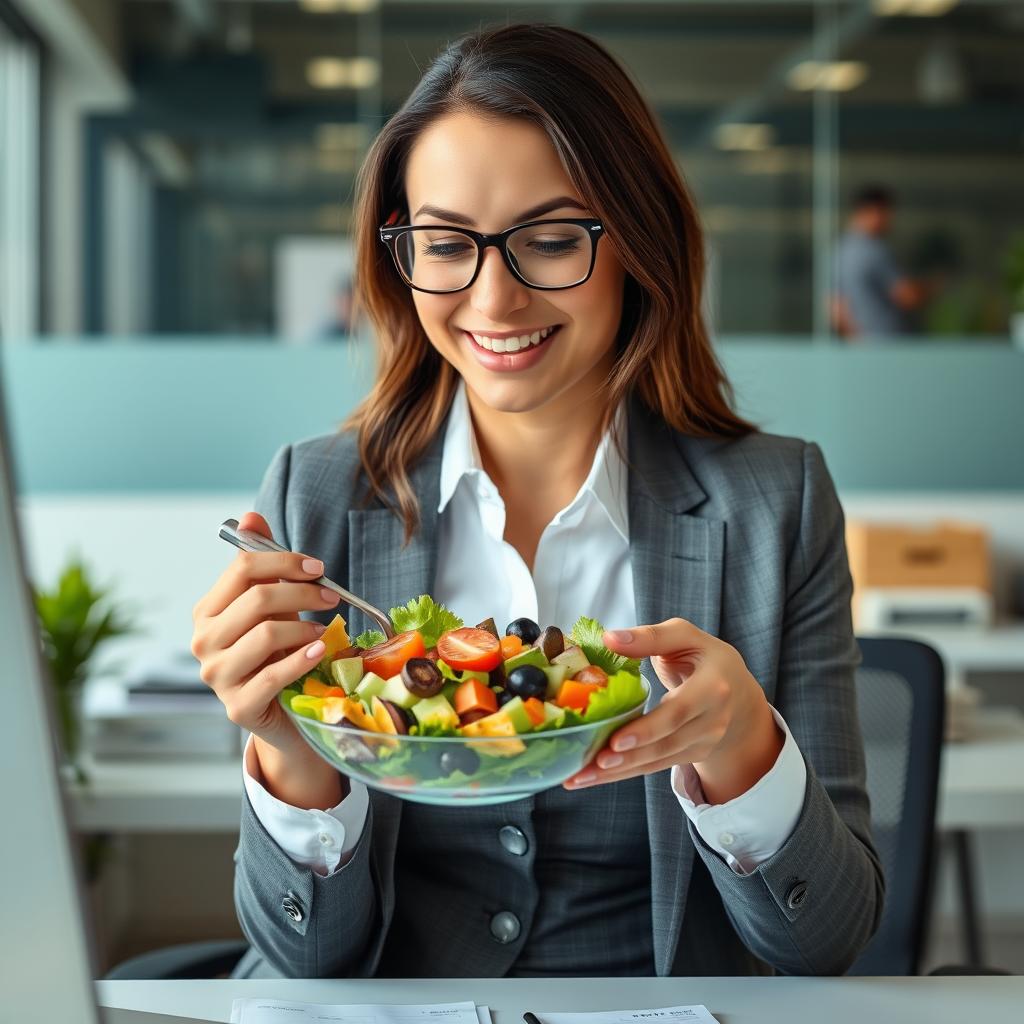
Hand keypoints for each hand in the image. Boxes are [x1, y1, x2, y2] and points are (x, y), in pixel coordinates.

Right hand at [191, 512, 345, 807]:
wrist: (281, 713)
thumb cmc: (275, 652)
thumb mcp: (271, 605)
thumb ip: (260, 562)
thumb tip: (251, 516)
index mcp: (207, 611)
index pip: (241, 570)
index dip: (284, 562)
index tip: (319, 567)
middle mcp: (203, 642)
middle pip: (256, 600)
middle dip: (301, 592)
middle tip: (331, 596)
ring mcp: (217, 677)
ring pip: (265, 635)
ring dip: (303, 626)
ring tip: (325, 628)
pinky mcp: (238, 707)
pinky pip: (272, 676)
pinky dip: (301, 659)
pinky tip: (321, 649)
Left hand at [563, 617, 782, 803]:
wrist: (738, 691)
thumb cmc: (703, 656)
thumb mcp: (684, 636)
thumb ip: (650, 636)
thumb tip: (609, 638)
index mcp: (713, 686)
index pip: (678, 712)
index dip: (648, 729)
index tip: (616, 740)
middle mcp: (713, 720)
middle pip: (666, 743)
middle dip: (629, 756)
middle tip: (594, 764)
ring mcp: (703, 742)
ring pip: (657, 760)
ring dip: (619, 772)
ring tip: (582, 777)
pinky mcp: (690, 755)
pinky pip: (654, 766)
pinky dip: (623, 773)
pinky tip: (594, 776)